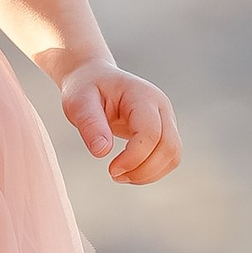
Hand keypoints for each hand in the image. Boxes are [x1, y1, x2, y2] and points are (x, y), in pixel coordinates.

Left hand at [59, 59, 179, 184]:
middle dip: (143, 170)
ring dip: (149, 173)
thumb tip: (102, 151)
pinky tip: (129, 171)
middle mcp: (161, 107)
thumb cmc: (86, 88)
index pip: (151, 133)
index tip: (111, 169)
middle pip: (169, 147)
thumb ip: (90, 124)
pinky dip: (152, 171)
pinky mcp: (164, 131)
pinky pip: (168, 158)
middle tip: (114, 175)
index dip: (134, 157)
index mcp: (142, 96)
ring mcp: (166, 119)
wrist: (95, 78)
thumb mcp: (78, 102)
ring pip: (173, 156)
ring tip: (120, 175)